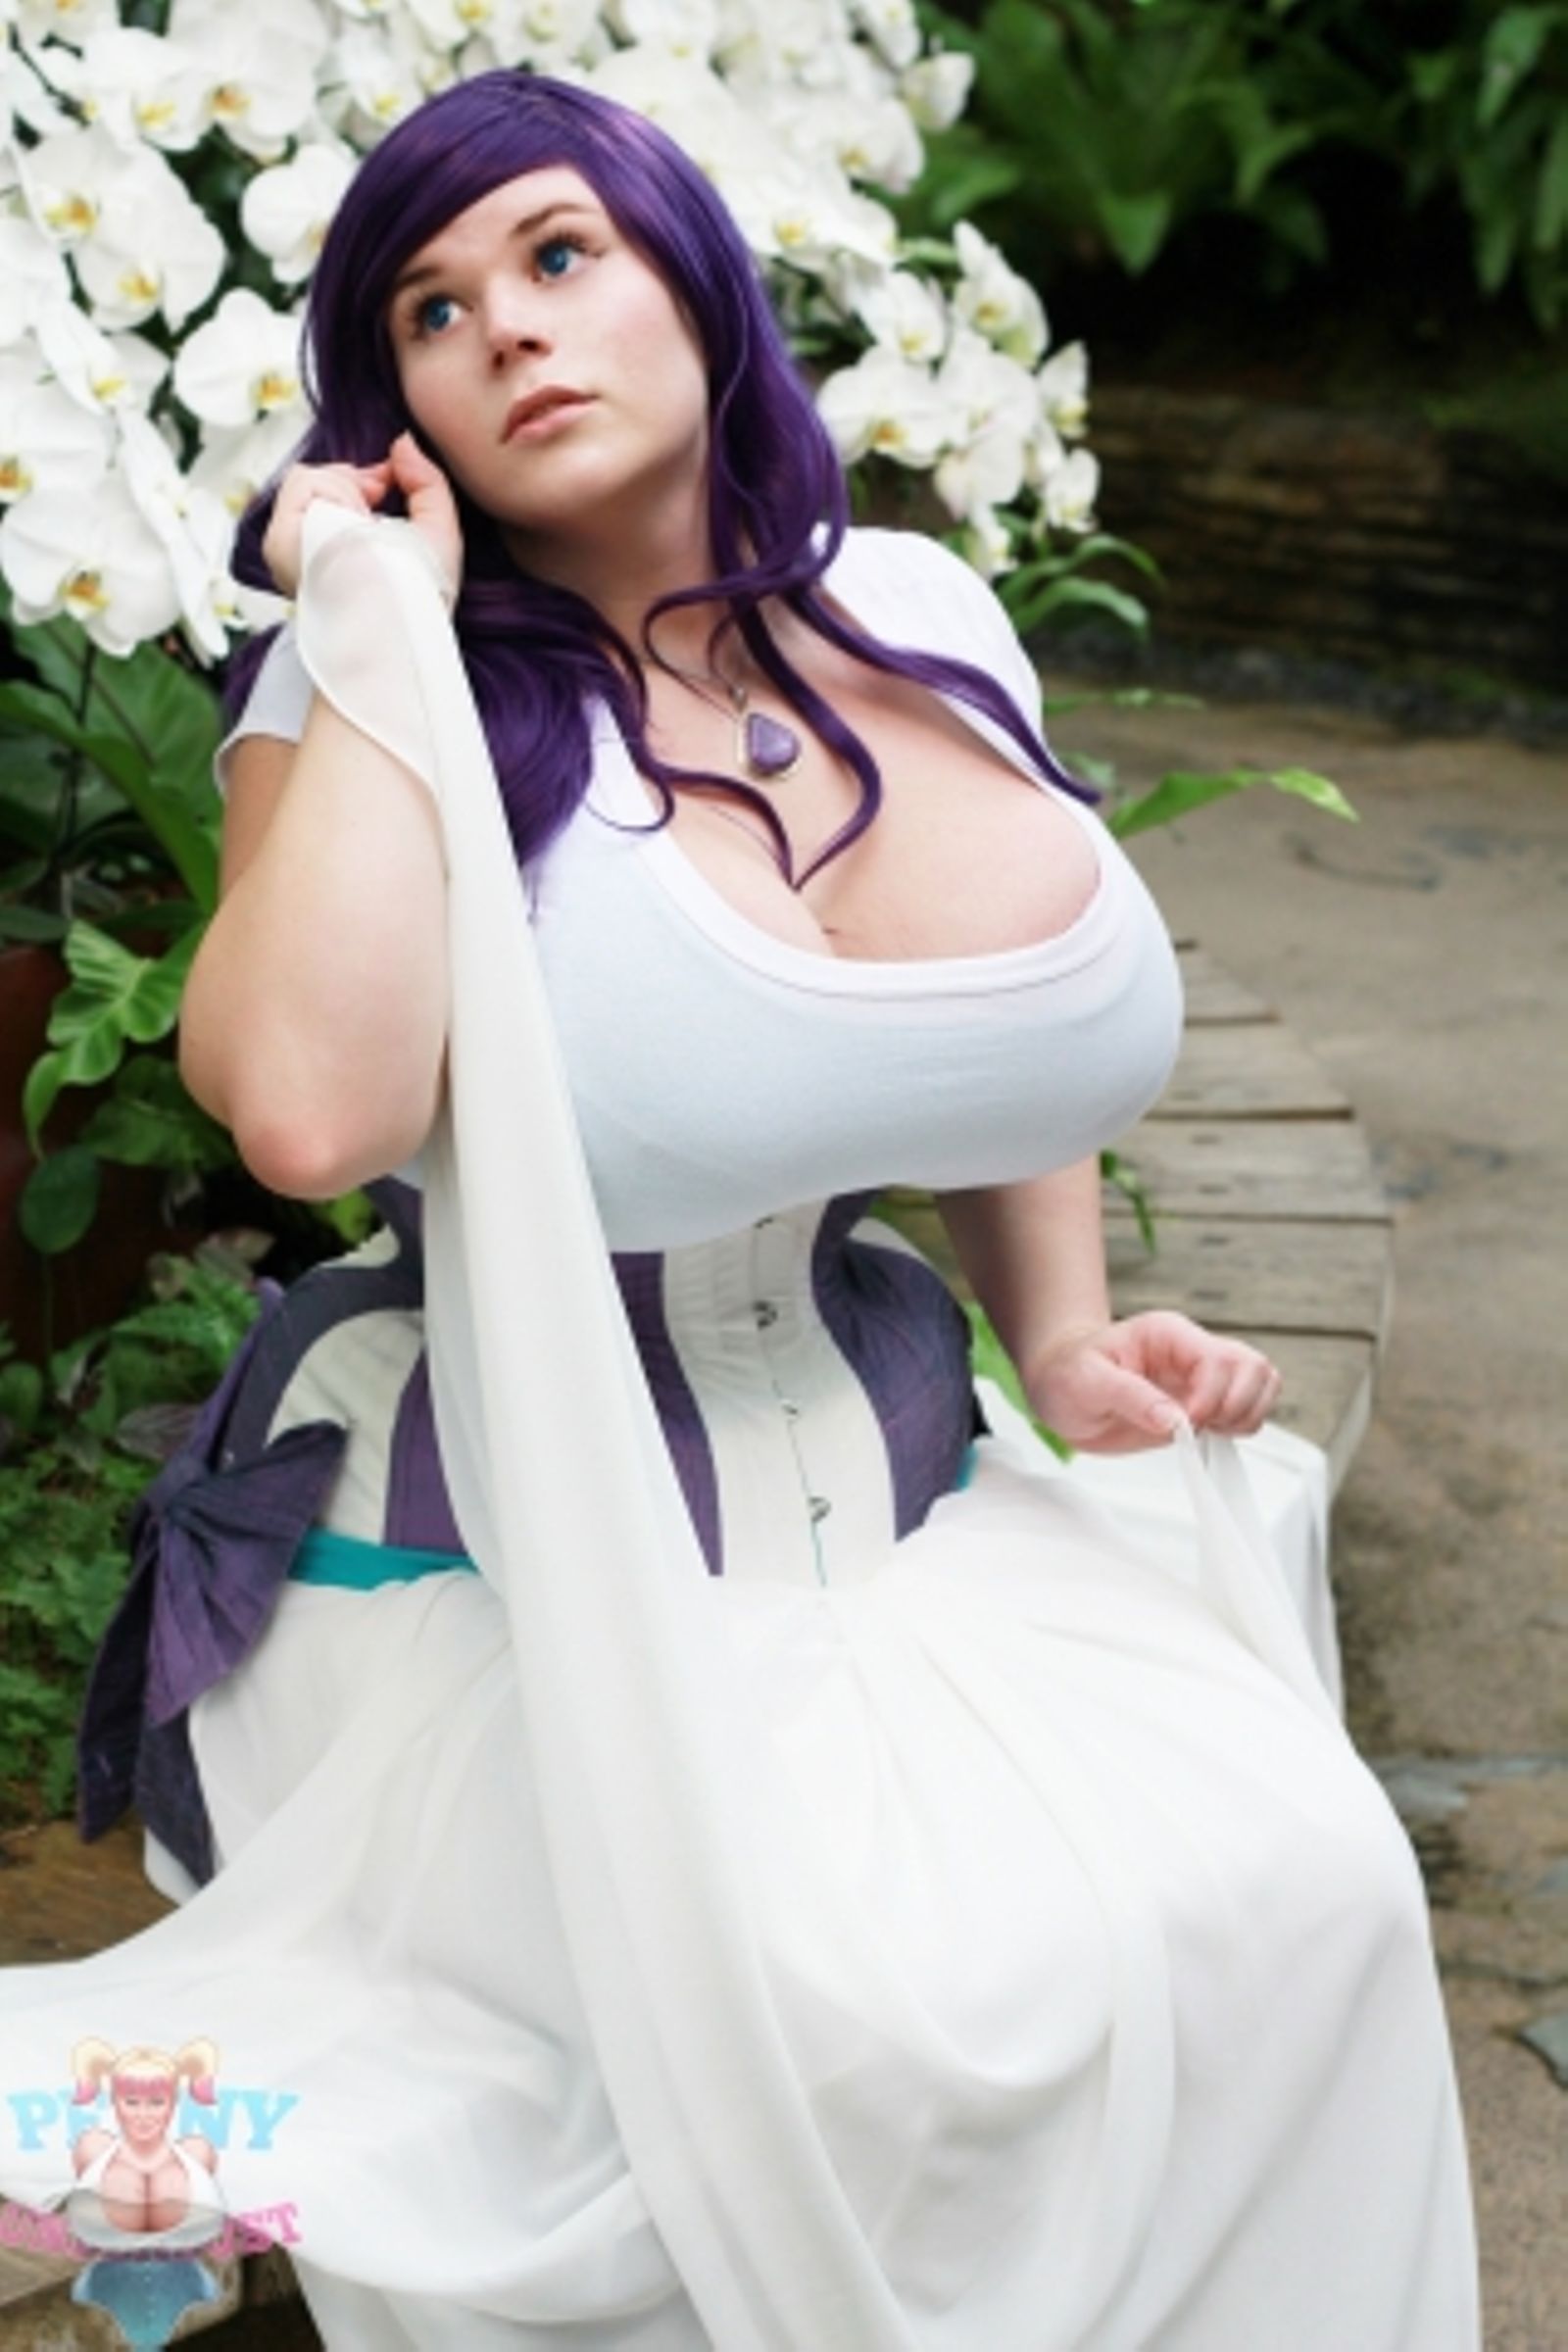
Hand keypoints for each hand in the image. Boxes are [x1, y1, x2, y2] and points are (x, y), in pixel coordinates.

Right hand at [261, 433, 462, 605]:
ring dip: (346, 489)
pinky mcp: (281, 539)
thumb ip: (426, 481)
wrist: (401, 616)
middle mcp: (308, 547)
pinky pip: (302, 484)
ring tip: (365, 522)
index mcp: (338, 548)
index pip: (333, 491)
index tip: (386, 483)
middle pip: (318, 480)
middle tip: (377, 502)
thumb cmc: (423, 590)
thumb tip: (402, 441)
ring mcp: (288, 543)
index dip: (360, 479)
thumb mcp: (439, 528)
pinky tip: (351, 520)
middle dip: (353, 480)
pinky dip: (334, 491)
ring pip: (309, 479)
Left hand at [1022, 1311, 1281, 1454]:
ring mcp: (1201, 1379)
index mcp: (1169, 1335)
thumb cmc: (1067, 1374)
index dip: (1211, 1396)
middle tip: (1200, 1429)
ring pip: (1262, 1385)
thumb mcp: (1087, 1382)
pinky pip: (1245, 1409)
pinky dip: (1239, 1427)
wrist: (1060, 1388)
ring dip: (1244, 1416)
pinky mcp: (1203, 1404)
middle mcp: (1192, 1352)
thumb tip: (1173, 1421)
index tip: (1187, 1424)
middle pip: (1253, 1367)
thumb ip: (1131, 1397)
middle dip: (1237, 1405)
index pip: (1218, 1358)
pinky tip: (1207, 1438)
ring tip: (1206, 1433)